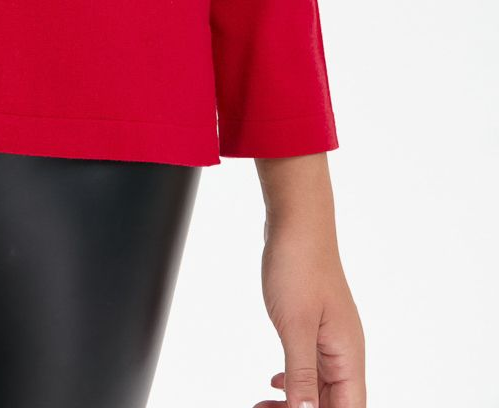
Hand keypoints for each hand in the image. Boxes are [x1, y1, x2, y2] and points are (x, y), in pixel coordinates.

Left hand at [253, 220, 365, 407]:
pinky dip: (293, 379)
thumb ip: (301, 374)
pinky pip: (310, 365)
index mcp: (348, 355)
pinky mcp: (314, 325)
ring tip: (262, 405)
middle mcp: (345, 351)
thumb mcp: (296, 326)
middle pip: (334, 403)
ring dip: (295, 401)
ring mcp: (330, 338)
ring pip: (319, 386)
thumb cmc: (300, 265)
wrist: (297, 222)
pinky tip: (275, 382)